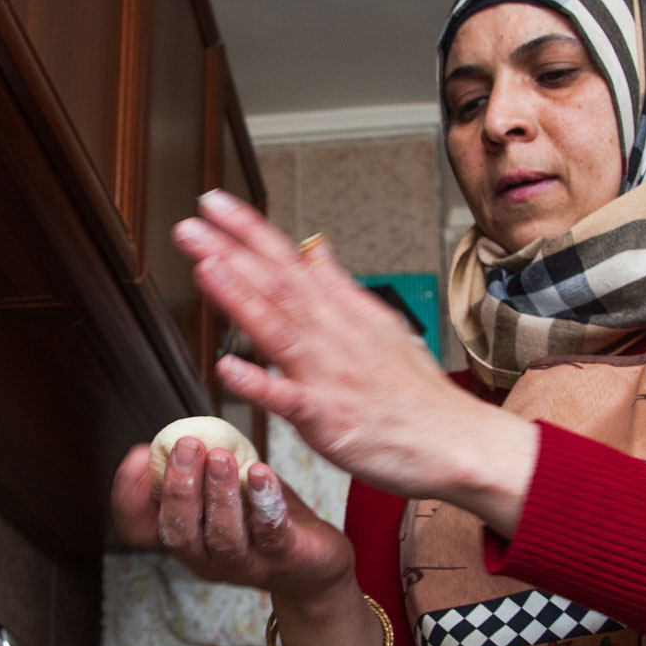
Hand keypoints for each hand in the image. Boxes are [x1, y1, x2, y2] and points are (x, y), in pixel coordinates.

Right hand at [108, 438, 353, 601]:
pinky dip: (263, 500)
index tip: (136, 457)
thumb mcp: (223, 495)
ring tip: (219, 457)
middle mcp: (206, 558)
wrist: (315, 564)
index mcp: (185, 539)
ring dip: (218, 494)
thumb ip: (199, 472)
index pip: (139, 530)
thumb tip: (173, 439)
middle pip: (179, 532)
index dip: (129, 497)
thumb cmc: (261, 522)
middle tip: (186, 446)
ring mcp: (245, 564)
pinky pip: (270, 532)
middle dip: (179, 487)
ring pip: (222, 535)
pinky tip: (260, 472)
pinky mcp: (283, 558)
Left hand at [175, 190, 537, 533]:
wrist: (454, 441)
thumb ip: (339, 288)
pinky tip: (226, 366)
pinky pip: (287, 399)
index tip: (213, 203)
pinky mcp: (328, 418)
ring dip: (240, 297)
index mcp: (341, 313)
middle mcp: (332, 336)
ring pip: (278, 329)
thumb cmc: (417, 394)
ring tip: (205, 268)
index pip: (288, 259)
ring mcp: (328, 375)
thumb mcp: (381, 325)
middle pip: (277, 284)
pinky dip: (257, 382)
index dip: (249, 229)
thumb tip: (314, 250)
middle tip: (190, 225)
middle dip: (231, 251)